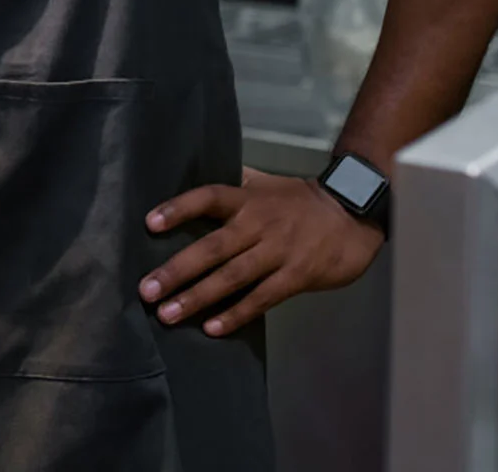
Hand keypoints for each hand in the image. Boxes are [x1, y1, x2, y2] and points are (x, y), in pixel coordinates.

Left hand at [139, 166, 384, 336]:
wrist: (352, 213)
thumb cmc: (299, 200)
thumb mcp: (265, 183)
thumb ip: (234, 182)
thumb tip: (198, 170)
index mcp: (248, 198)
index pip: (208, 197)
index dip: (178, 208)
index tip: (149, 224)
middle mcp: (258, 223)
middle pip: (212, 246)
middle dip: (177, 269)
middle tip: (146, 289)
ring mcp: (277, 251)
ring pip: (232, 276)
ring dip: (198, 297)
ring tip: (169, 313)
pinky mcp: (295, 276)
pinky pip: (261, 298)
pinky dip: (236, 314)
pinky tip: (212, 328)